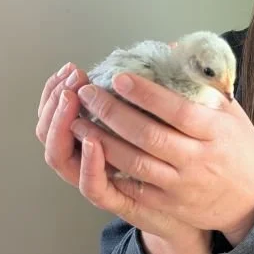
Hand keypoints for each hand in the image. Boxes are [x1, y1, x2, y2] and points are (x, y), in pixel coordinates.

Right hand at [35, 63, 209, 245]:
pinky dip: (88, 164)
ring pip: (60, 157)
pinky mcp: (117, 202)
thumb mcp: (171, 120)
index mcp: (97, 136)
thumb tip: (171, 47)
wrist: (203, 206)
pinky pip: (91, 186)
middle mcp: (90, 159)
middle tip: (69, 80)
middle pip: (49, 130)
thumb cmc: (185, 160)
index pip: (57, 112)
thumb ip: (163, 91)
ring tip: (71, 100)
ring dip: (62, 126)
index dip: (56, 90)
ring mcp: (100, 181)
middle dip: (53, 101)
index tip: (70, 69)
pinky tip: (93, 140)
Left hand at [67, 71, 253, 245]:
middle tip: (88, 93)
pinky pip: (134, 188)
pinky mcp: (171, 205)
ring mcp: (183, 185)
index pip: (177, 111)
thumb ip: (204, 85)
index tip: (120, 77)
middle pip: (149, 135)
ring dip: (102, 141)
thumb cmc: (241, 150)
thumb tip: (171, 50)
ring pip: (135, 162)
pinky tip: (92, 153)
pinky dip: (111, 171)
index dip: (146, 95)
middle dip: (112, 112)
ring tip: (78, 120)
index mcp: (216, 132)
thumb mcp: (233, 114)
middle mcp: (199, 159)